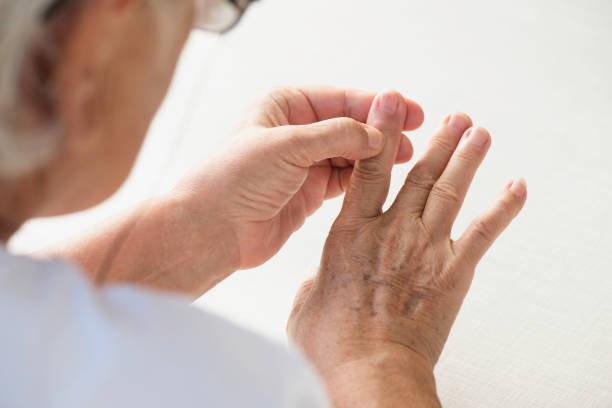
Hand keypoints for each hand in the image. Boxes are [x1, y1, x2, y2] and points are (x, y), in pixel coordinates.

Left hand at [174, 87, 423, 269]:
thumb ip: (337, 135)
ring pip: (348, 154)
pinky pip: (343, 181)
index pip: (339, 100)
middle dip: (379, 131)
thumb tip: (377, 133)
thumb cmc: (234, 179)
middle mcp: (293, 132)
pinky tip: (382, 178)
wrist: (211, 230)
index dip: (376, 105)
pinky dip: (362, 179)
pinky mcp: (307, 193)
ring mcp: (301, 164)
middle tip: (412, 137)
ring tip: (404, 158)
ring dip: (374, 156)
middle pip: (347, 126)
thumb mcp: (288, 145)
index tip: (409, 111)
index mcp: (283, 106)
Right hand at [287, 93, 526, 406]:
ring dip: (467, 158)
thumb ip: (315, 280)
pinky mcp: (453, 273)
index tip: (388, 102)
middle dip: (437, 140)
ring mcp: (425, 250)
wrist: (370, 372)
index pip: (367, 169)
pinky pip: (483, 232)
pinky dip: (503, 207)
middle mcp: (391, 233)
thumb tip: (320, 280)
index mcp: (351, 234)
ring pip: (450, 191)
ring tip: (479, 134)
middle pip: (419, 173)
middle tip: (452, 118)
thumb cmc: (335, 344)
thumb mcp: (305, 303)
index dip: (379, 131)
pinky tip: (515, 188)